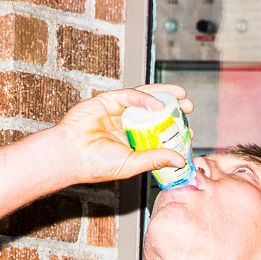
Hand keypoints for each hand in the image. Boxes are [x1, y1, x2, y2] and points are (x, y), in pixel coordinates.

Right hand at [45, 84, 196, 185]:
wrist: (70, 156)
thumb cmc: (96, 164)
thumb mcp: (132, 164)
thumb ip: (155, 159)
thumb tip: (181, 160)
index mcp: (131, 140)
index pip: (157, 132)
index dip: (173, 130)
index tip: (189, 133)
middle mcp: (126, 123)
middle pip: (154, 111)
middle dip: (173, 107)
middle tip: (189, 107)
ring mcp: (117, 111)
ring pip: (144, 99)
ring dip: (164, 95)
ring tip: (181, 95)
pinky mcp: (108, 100)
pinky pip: (129, 95)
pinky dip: (144, 98)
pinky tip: (157, 104)